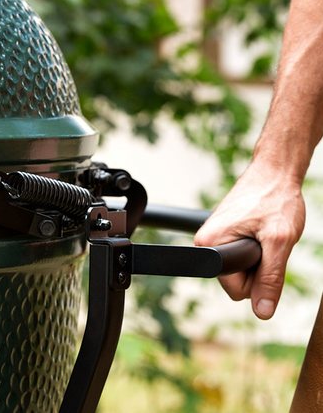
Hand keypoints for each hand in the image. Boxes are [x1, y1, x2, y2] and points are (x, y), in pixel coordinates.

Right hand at [194, 161, 305, 319]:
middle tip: (267, 240)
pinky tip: (259, 231)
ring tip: (264, 233)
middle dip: (257, 267)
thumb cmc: (275, 198)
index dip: (257, 278)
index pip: (235, 290)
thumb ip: (270, 278)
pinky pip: (238, 257)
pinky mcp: (222, 234)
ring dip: (257, 257)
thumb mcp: (279, 241)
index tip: (265, 251)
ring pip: (238, 270)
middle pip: (235, 282)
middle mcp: (205, 242)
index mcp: (210, 245)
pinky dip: (254, 249)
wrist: (274, 173)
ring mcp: (213, 238)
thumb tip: (262, 312)